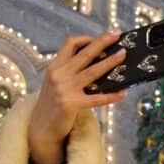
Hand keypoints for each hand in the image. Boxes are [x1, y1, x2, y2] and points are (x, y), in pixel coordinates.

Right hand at [28, 33, 128, 163]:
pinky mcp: (72, 104)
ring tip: (122, 55)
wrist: (41, 127)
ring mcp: (65, 89)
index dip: (85, 38)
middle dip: (102, 42)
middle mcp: (59, 75)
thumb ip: (70, 71)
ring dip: (110, 62)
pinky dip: (111, 95)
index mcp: (55, 67)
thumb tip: (98, 62)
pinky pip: (97, 98)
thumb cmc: (52, 103)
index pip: (69, 44)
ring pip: (93, 72)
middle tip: (116, 35)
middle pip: (85, 54)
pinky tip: (122, 93)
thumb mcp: (55, 82)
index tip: (98, 39)